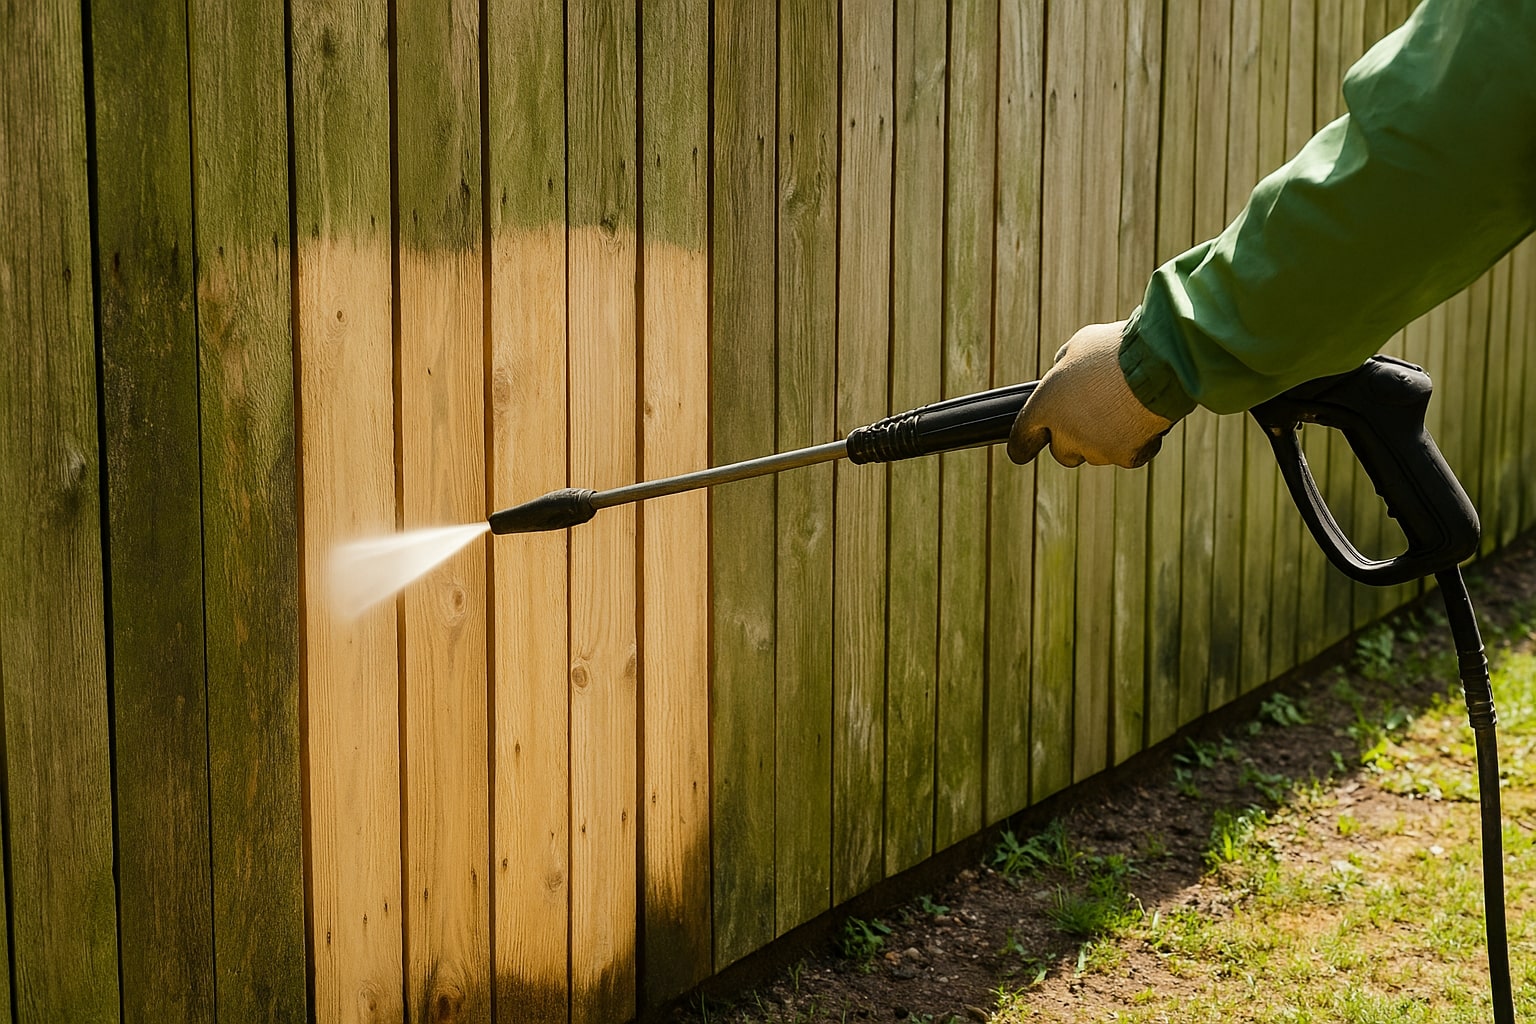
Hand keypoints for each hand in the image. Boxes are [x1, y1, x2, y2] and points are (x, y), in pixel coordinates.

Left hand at [1007, 320, 1174, 468]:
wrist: (1158, 362)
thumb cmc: (1115, 348)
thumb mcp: (1079, 345)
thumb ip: (1063, 366)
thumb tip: (1062, 373)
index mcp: (1046, 405)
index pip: (1022, 438)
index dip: (1022, 445)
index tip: (1023, 450)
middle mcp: (1067, 433)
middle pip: (1062, 453)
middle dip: (1072, 441)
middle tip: (1090, 419)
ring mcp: (1097, 448)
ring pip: (1096, 454)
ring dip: (1105, 439)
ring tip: (1123, 409)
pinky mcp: (1127, 457)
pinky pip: (1127, 455)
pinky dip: (1135, 442)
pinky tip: (1143, 418)